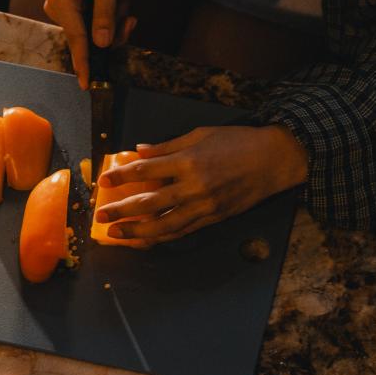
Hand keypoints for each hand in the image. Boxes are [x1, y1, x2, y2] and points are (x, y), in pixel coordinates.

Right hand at [45, 0, 136, 88]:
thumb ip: (106, 13)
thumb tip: (102, 44)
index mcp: (61, 1)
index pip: (77, 38)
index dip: (84, 62)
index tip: (86, 84)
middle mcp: (57, 9)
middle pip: (87, 39)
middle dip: (110, 35)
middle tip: (129, 19)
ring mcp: (63, 13)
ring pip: (93, 36)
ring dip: (113, 28)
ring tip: (124, 8)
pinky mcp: (72, 14)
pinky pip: (93, 29)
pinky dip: (109, 24)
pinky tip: (119, 10)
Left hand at [94, 125, 308, 243]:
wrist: (275, 159)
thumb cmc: (237, 142)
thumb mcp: (200, 135)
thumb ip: (166, 147)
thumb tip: (138, 151)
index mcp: (188, 161)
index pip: (146, 170)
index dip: (122, 176)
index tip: (103, 182)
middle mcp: (194, 186)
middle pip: (149, 203)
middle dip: (121, 211)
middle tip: (100, 216)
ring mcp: (204, 205)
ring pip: (164, 224)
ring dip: (137, 231)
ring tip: (117, 234)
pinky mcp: (213, 218)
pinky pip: (182, 231)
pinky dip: (161, 237)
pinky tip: (145, 239)